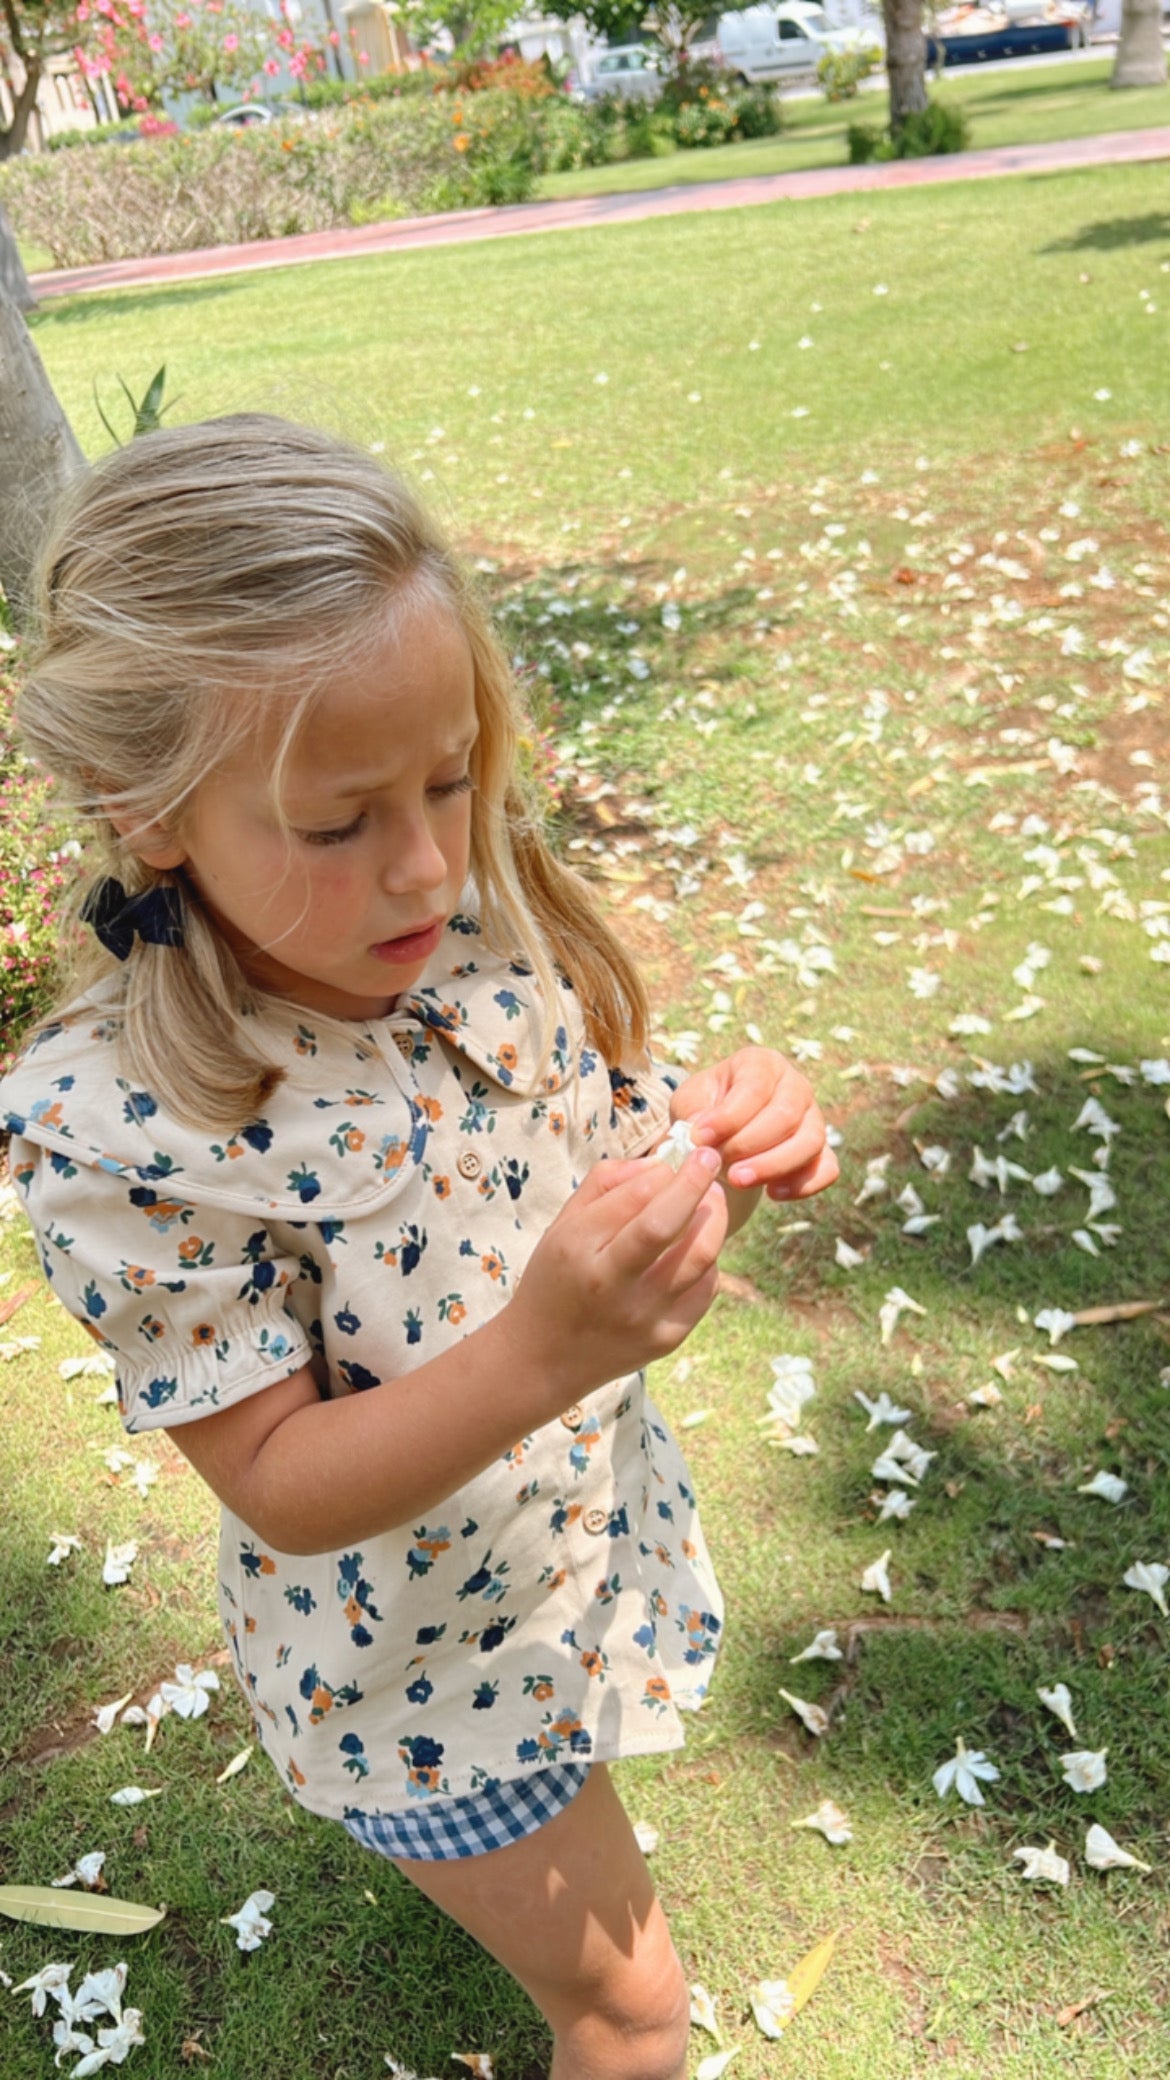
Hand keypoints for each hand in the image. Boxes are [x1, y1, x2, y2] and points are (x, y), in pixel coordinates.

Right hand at [509, 1147, 728, 1409]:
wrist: (545, 1357)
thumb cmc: (556, 1279)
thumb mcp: (563, 1225)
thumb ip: (606, 1184)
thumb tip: (659, 1163)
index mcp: (579, 1248)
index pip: (634, 1196)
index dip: (668, 1170)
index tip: (686, 1153)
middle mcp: (611, 1284)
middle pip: (667, 1225)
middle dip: (697, 1184)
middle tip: (710, 1161)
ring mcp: (643, 1316)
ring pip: (699, 1257)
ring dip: (714, 1219)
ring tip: (713, 1200)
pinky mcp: (667, 1338)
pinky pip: (705, 1289)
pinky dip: (709, 1260)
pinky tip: (699, 1246)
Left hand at [670, 1046, 838, 1201]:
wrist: (720, 1135)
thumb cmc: (704, 1110)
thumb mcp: (688, 1102)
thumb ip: (692, 1112)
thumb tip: (701, 1132)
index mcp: (762, 1064)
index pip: (755, 1087)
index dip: (729, 1116)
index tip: (700, 1138)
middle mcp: (795, 1085)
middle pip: (787, 1114)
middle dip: (750, 1144)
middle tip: (717, 1163)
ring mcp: (813, 1117)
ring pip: (811, 1141)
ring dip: (774, 1165)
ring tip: (738, 1181)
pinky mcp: (822, 1150)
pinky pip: (827, 1168)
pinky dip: (805, 1184)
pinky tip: (773, 1193)